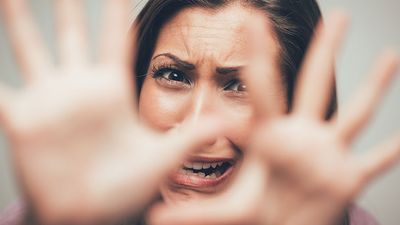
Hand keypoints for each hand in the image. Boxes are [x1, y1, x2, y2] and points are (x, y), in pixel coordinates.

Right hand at [0, 0, 224, 223]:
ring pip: (32, 49)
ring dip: (20, 20)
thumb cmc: (127, 188)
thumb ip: (195, 134)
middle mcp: (79, 89)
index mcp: (112, 91)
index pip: (115, 36)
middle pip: (74, 33)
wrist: (92, 216)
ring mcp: (49, 102)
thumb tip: (236, 121)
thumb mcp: (163, 157)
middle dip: (68, 3)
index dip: (115, 6)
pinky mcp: (23, 122)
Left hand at [147, 12, 399, 224]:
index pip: (263, 92)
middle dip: (322, 52)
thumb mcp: (229, 213)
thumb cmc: (259, 215)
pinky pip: (378, 161)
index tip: (253, 23)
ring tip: (390, 56)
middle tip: (335, 16)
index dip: (259, 59)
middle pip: (313, 86)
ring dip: (373, 86)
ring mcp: (327, 155)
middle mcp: (301, 138)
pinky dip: (395, 150)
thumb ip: (196, 216)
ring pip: (354, 114)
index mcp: (270, 139)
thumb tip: (153, 218)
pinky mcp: (348, 179)